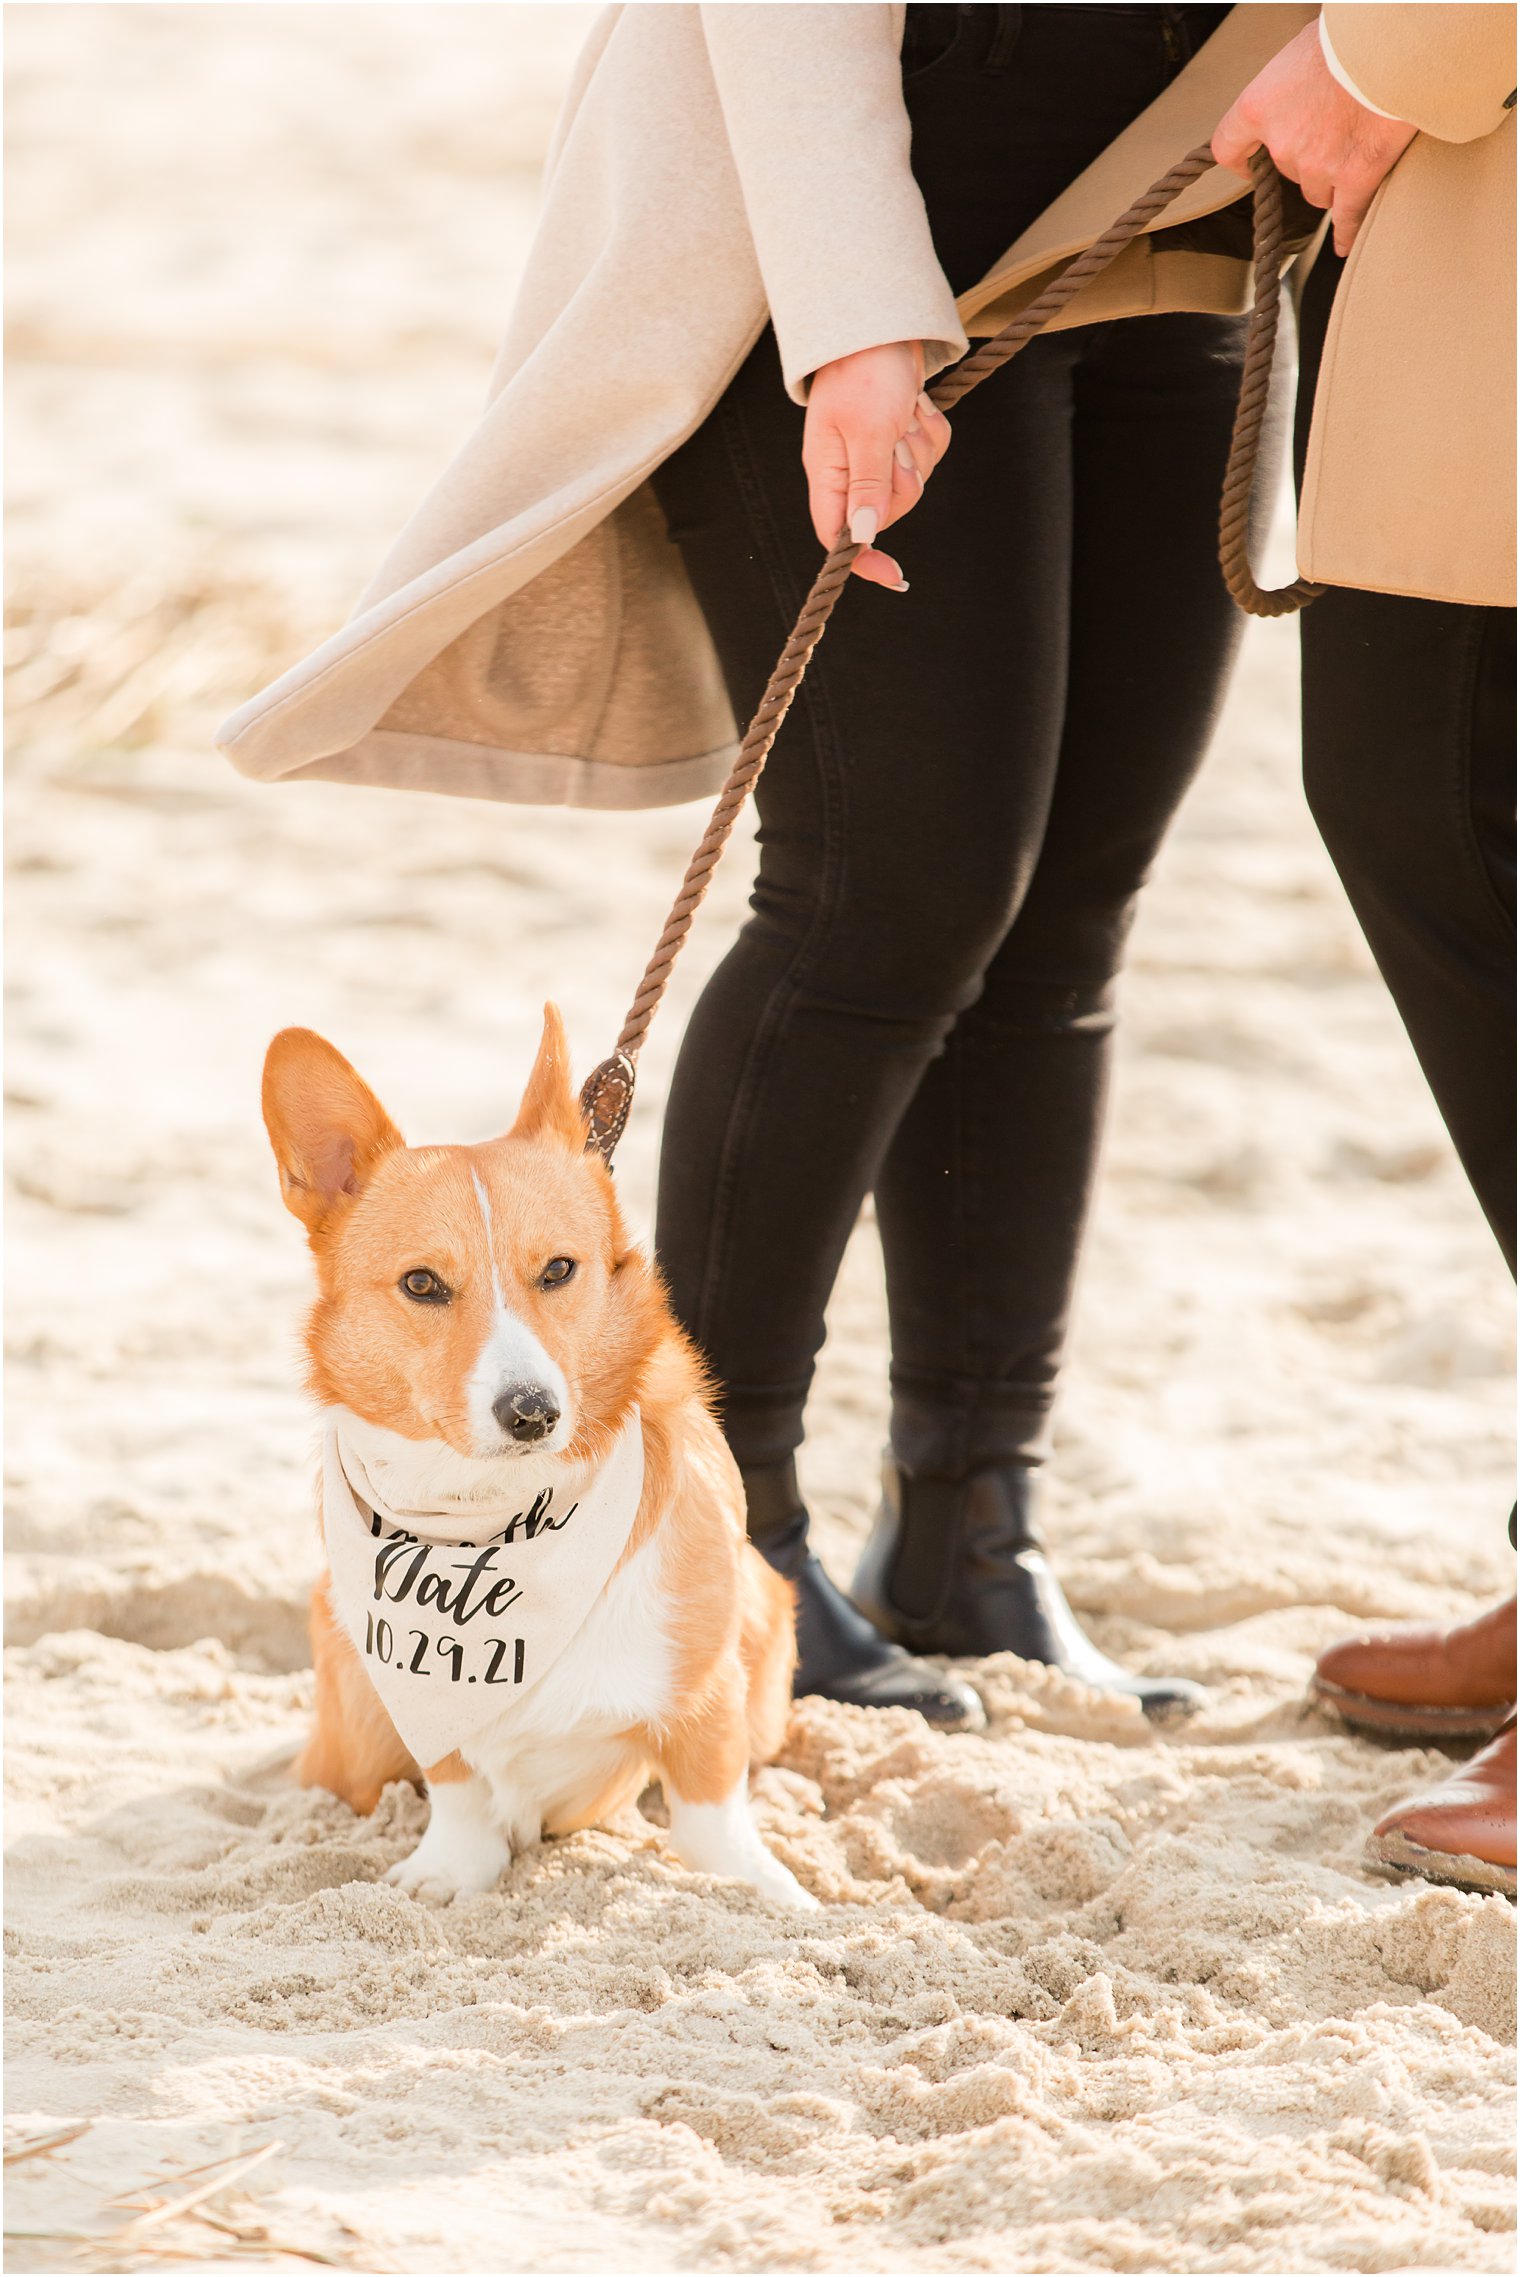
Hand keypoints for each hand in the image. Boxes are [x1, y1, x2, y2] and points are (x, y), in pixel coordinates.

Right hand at [802, 341, 952, 587]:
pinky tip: (918, 405)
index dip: (864, 559)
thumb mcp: (869, 431)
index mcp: (828, 473)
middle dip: (906, 479)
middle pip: (888, 511)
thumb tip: (863, 536)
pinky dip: (931, 431)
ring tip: (907, 413)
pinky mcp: (900, 436)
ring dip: (920, 448)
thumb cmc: (866, 371)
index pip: (837, 535)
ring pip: (914, 481)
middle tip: (901, 441)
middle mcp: (849, 470)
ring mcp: (876, 454)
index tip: (894, 576)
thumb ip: (867, 485)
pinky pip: (929, 455)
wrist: (881, 322)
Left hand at [1213, 23, 1415, 256]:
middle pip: (1289, 170)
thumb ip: (1292, 80)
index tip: (1249, 167)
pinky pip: (1348, 216)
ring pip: (1320, 189)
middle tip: (1336, 130)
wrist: (1393, 43)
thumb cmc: (1350, 34)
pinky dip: (1347, 230)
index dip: (1240, 160)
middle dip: (1309, 157)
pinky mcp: (1356, 178)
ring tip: (1358, 147)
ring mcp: (1319, 166)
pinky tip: (1344, 242)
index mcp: (1259, 106)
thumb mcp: (1303, 48)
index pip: (1229, 146)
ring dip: (1334, 177)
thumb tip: (1301, 84)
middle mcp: (1283, 144)